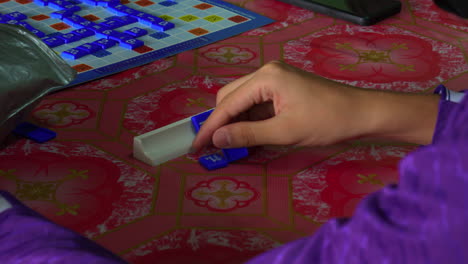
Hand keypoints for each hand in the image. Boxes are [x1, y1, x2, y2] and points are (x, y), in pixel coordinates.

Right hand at [191, 61, 439, 149]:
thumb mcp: (285, 132)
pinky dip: (250, 121)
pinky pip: (257, 104)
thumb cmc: (326, 122)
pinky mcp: (282, 88)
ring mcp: (275, 79)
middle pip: (231, 97)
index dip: (210, 127)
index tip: (196, 147)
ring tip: (228, 146)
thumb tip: (216, 139)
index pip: (228, 104)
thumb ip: (247, 135)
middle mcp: (267, 72)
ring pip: (242, 101)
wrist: (362, 115)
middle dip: (220, 123)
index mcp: (266, 78)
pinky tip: (247, 136)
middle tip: (212, 148)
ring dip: (235, 123)